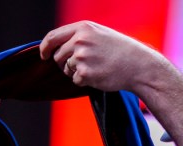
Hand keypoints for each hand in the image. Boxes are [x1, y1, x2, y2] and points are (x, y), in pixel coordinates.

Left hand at [39, 20, 166, 92]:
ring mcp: (82, 57)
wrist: (138, 65)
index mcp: (83, 27)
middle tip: (82, 66)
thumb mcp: (99, 34)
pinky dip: (84, 81)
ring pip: (66, 69)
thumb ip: (79, 36)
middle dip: (64, 63)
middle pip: (58, 56)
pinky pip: (75, 80)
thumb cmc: (120, 50)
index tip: (44, 55)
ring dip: (76, 72)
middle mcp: (80, 40)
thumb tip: (58, 48)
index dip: (45, 47)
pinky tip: (99, 75)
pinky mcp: (85, 73)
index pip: (53, 37)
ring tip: (96, 68)